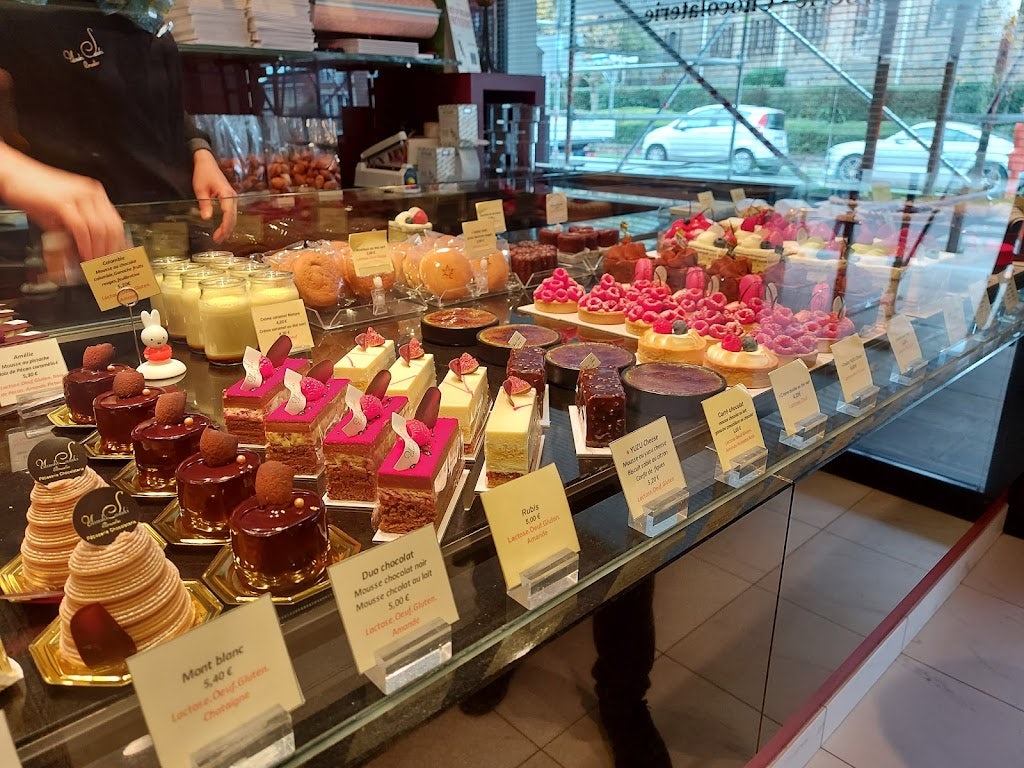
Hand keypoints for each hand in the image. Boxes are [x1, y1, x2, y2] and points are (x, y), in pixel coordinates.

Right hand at [0, 143, 125, 260]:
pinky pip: (81, 227)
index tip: (118, 259)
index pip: (116, 222)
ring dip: (98, 250)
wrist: (13, 175)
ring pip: (99, 228)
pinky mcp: (62, 202)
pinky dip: (85, 244)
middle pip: (112, 227)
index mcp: (94, 194)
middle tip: (107, 266)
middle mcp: (90, 193)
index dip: (119, 244)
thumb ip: (76, 231)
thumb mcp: (61, 215)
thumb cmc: (35, 193)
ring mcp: (77, 196)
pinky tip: (84, 254)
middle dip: (111, 251)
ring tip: (95, 263)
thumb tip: (88, 252)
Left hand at [192, 149, 236, 242]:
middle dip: (227, 230)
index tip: (219, 236)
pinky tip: (223, 228)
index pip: (228, 214)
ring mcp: (233, 197)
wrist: (207, 162)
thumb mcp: (200, 189)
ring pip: (234, 216)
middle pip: (233, 217)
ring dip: (228, 227)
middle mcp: (232, 196)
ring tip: (220, 237)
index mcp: (226, 194)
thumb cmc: (203, 173)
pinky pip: (232, 213)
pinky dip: (228, 222)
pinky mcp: (230, 198)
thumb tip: (207, 218)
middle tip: (218, 240)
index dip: (225, 226)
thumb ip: (204, 204)